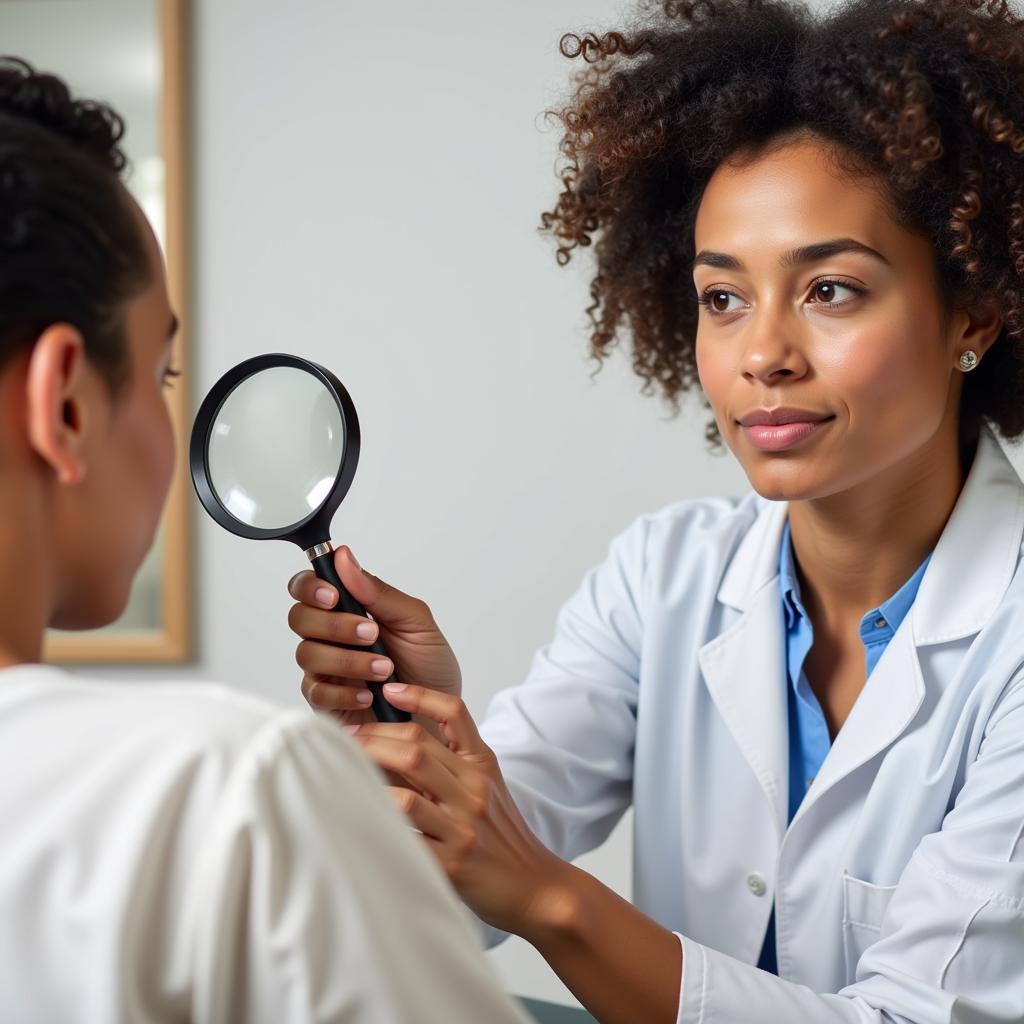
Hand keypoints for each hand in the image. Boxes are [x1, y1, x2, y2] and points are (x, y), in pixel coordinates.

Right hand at [288, 545, 461, 727]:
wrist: (439, 716)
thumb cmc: (430, 667)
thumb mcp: (416, 623)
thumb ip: (378, 592)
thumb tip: (344, 556)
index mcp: (349, 609)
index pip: (307, 587)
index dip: (310, 586)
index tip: (334, 596)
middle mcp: (331, 637)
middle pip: (299, 618)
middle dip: (335, 625)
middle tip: (371, 633)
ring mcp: (326, 669)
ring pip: (307, 654)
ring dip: (347, 659)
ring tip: (384, 668)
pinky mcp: (326, 703)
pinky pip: (316, 693)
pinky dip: (344, 692)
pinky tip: (368, 694)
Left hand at [344, 681, 570, 937]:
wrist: (534, 884)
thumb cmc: (502, 834)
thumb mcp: (488, 785)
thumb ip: (453, 762)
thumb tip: (397, 740)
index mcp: (481, 765)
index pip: (454, 713)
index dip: (420, 695)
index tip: (389, 691)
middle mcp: (473, 790)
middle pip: (416, 746)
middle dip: (372, 737)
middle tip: (345, 739)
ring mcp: (462, 826)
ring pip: (407, 788)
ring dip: (368, 775)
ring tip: (344, 771)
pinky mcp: (451, 862)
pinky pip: (406, 835)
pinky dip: (378, 822)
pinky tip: (356, 815)